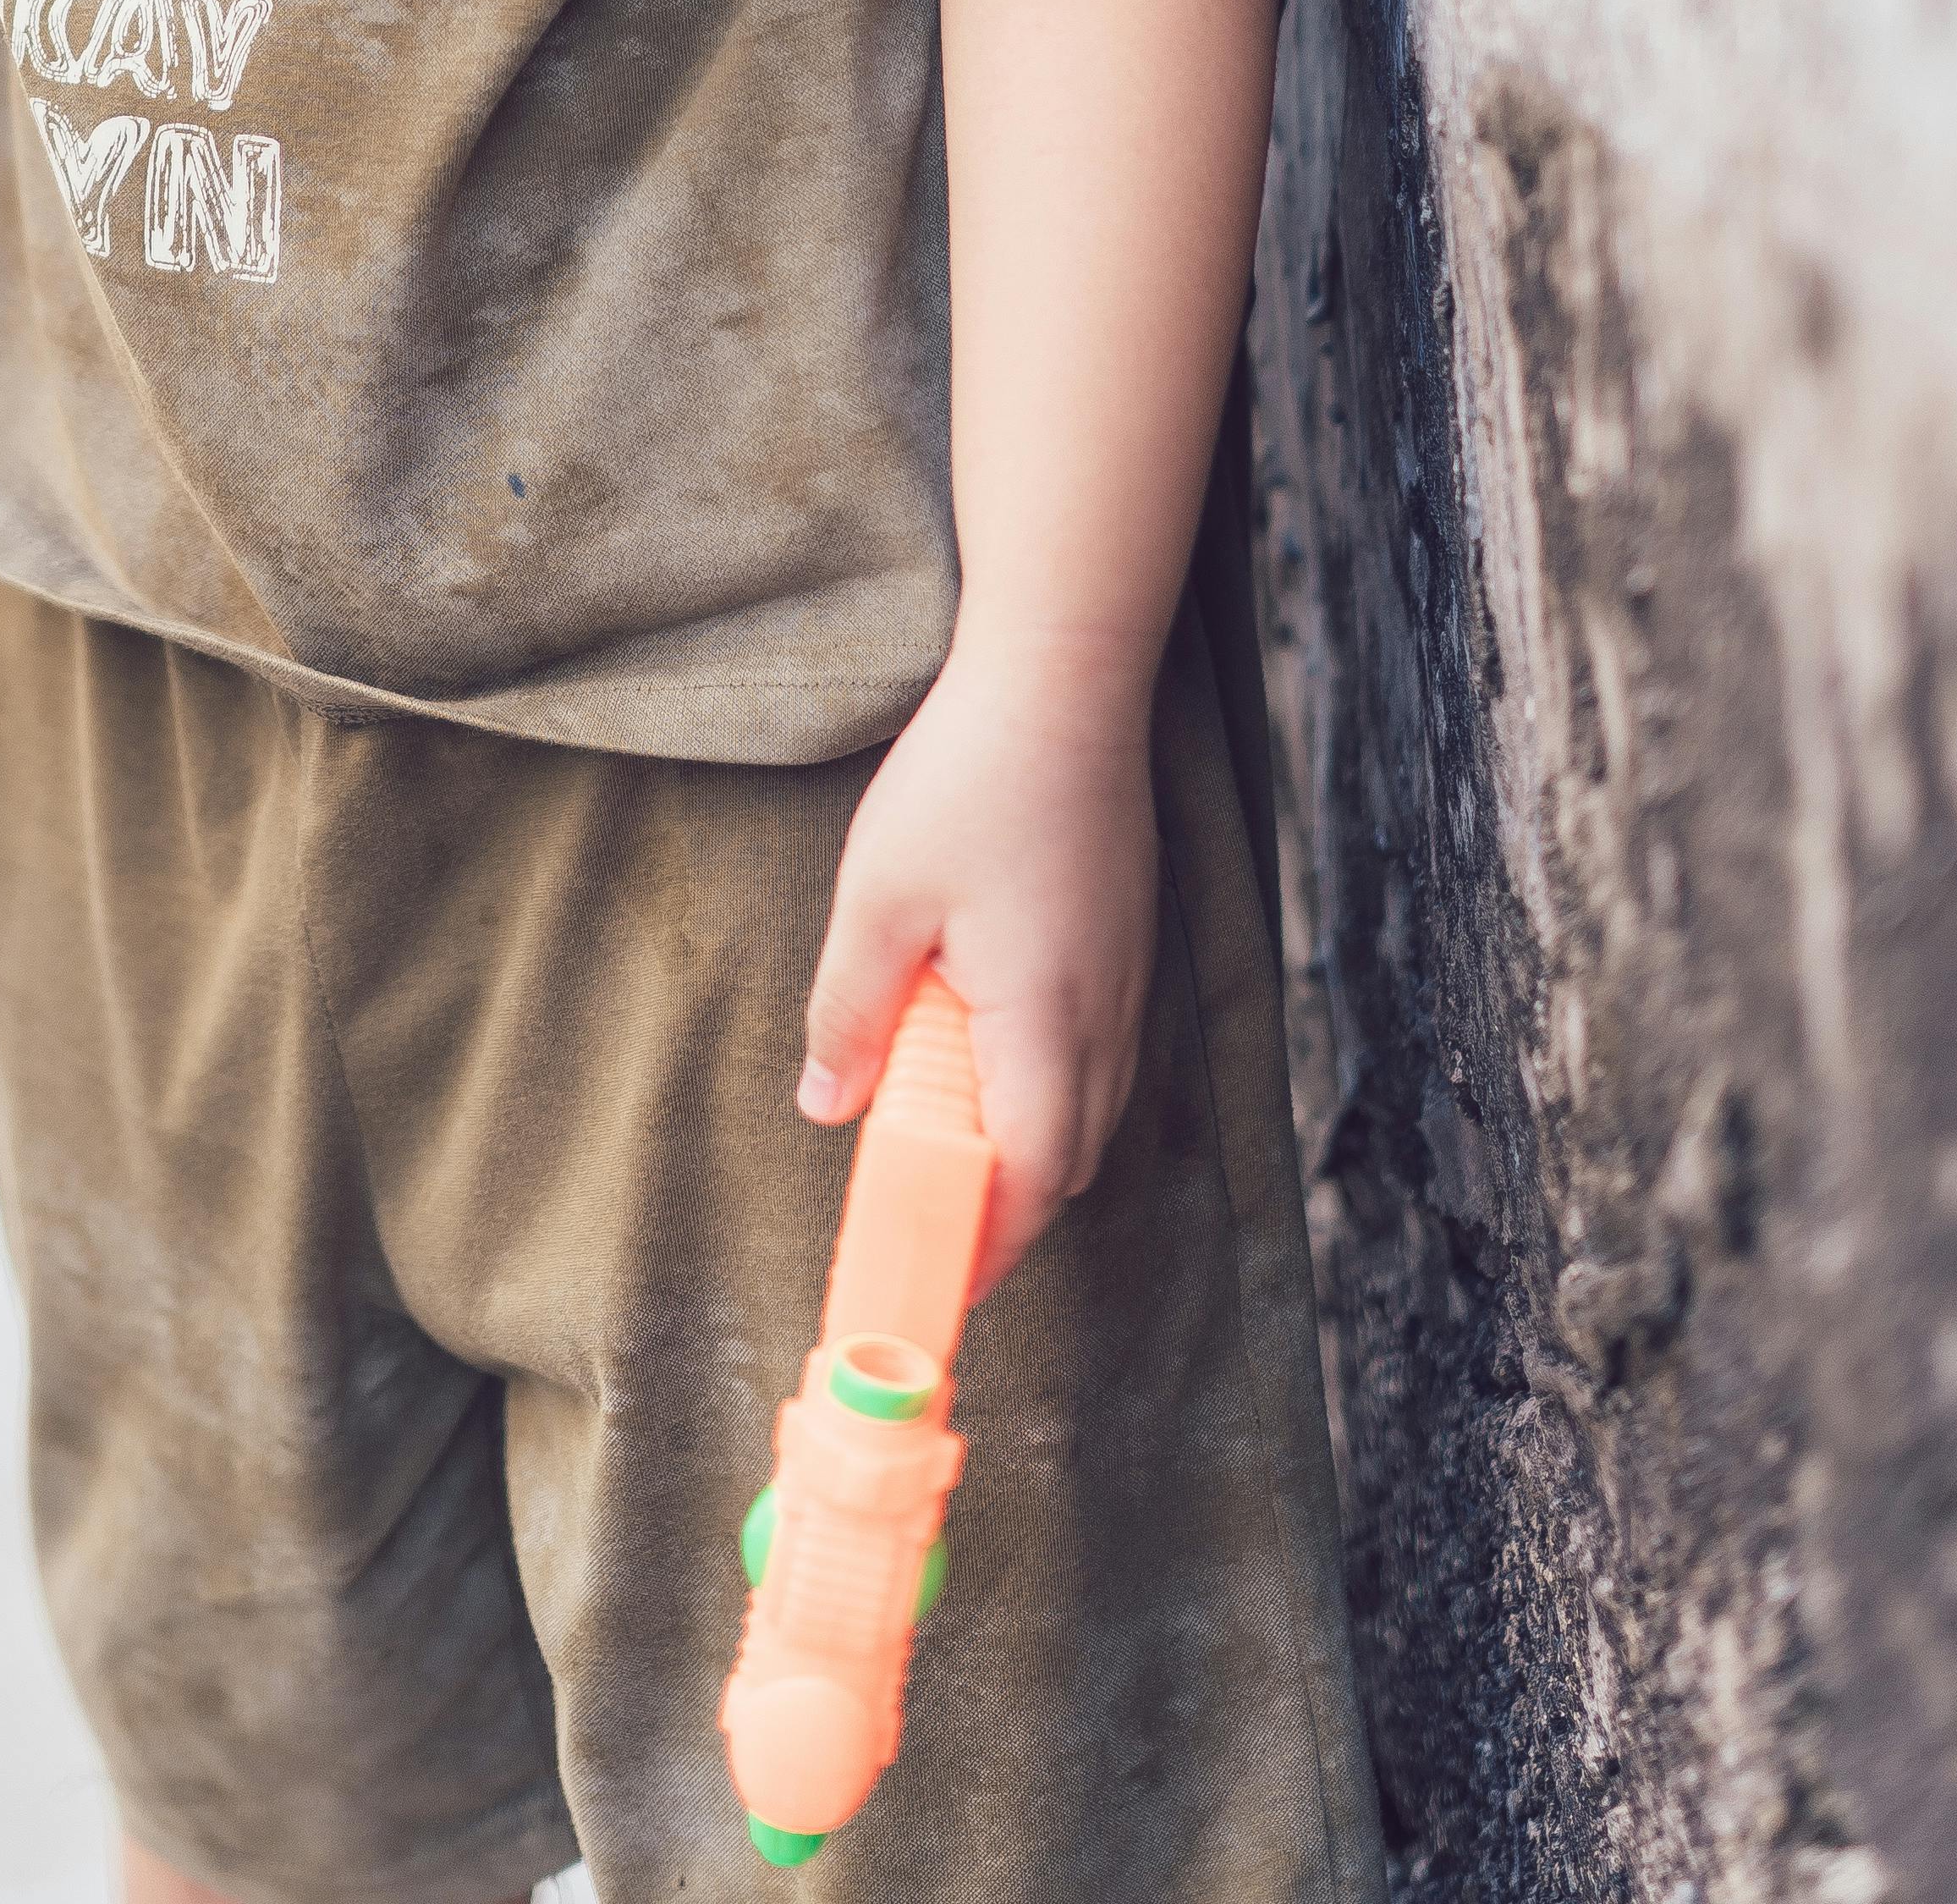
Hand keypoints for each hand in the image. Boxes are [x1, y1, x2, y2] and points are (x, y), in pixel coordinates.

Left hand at [797, 635, 1159, 1294]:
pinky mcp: (1125, 937)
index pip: (1031, 1180)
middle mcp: (1104, 1015)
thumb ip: (852, 1013)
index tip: (933, 1281)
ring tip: (945, 1140)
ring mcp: (1126, 975)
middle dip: (1002, 1207)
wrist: (1065, 675)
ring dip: (1026, 1142)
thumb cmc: (968, 778)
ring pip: (1089, 1106)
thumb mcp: (878, 898)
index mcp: (1044, 1022)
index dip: (986, 1245)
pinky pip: (1099, 1049)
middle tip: (924, 1219)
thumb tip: (831, 1108)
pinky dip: (1048, 1082)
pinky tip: (989, 1045)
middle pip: (1068, 1159)